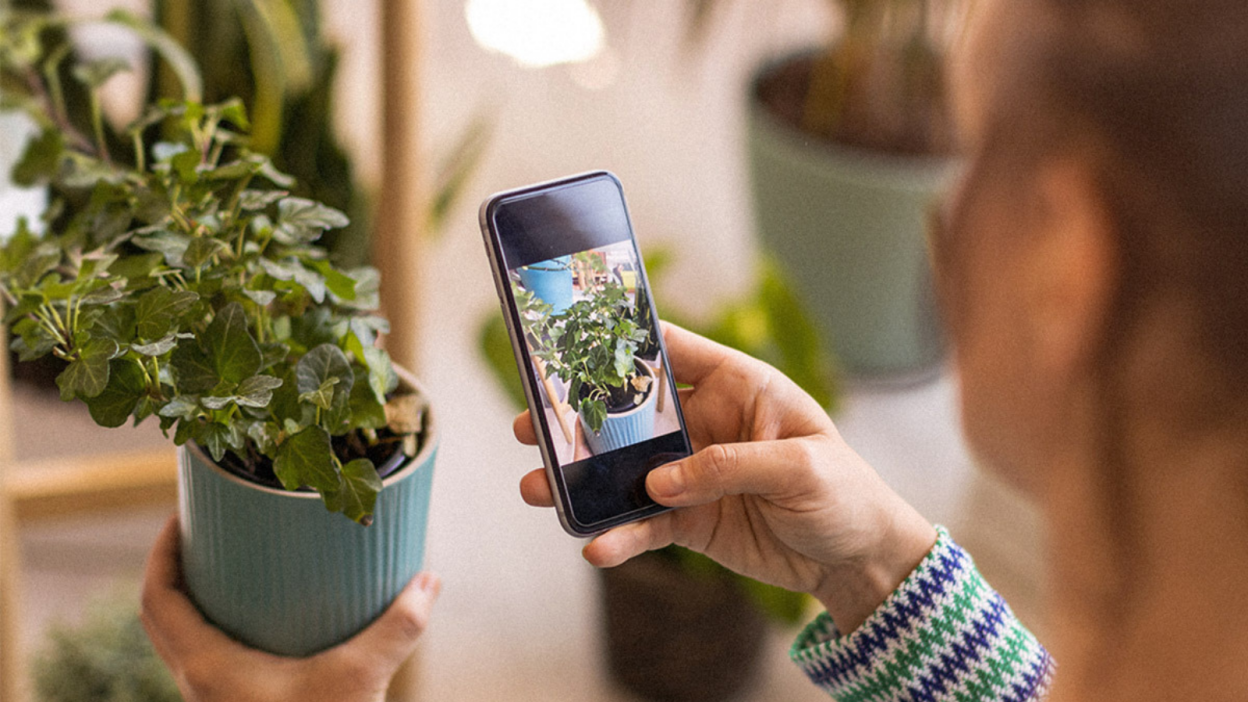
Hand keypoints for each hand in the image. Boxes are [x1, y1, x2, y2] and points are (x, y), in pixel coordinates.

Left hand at [141, 516, 438, 701]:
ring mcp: (212, 699)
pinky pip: (207, 657)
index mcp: (207, 667)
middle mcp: (198, 683)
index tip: (182, 514)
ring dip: (194, 599)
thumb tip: (431, 581)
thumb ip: (398, 628)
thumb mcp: (361, 679)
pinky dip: (219, 627)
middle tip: (205, 531)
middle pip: (161, 615)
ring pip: (180, 639)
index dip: (161, 552)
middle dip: (176, 568)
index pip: (158, 598)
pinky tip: (262, 616)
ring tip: (229, 565)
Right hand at [516, 323, 935, 631]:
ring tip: (535, 487)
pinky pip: (643, 525)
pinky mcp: (689, 520)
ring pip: (623, 470)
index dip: (623, 342)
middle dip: (579, 416)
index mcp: (737, 387)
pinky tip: (593, 547)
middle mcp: (705, 423)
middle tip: (530, 422)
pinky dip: (618, 536)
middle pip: (630, 411)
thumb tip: (659, 481)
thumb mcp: (801, 468)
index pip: (671, 350)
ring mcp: (692, 473)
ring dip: (580, 479)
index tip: (568, 341)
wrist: (858, 560)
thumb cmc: (846, 493)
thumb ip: (730, 465)